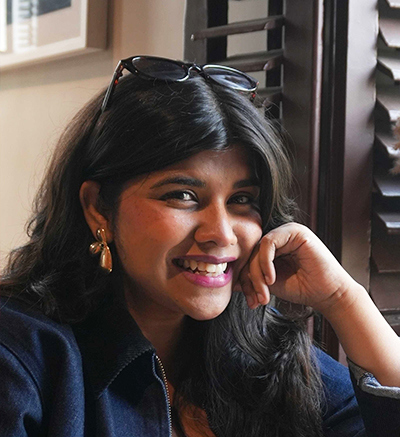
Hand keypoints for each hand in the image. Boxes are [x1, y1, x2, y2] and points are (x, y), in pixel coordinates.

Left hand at [240, 223, 357, 313]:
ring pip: (257, 249)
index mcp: (272, 247)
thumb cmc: (302, 288)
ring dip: (257, 274)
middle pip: (251, 254)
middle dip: (250, 279)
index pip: (249, 259)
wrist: (328, 296)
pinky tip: (271, 279)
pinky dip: (265, 262)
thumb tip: (230, 281)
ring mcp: (287, 232)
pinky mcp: (295, 231)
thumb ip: (253, 278)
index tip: (250, 300)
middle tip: (256, 299)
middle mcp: (278, 237)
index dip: (245, 279)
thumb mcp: (270, 284)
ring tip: (264, 293)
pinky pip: (268, 243)